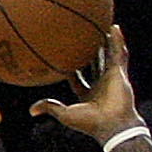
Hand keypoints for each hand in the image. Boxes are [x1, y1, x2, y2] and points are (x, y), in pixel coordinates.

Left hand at [31, 27, 141, 144]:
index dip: (70, 68)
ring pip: (108, 56)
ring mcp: (111, 78)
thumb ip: (50, 107)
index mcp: (87, 94)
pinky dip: (117, 41)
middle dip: (89, 52)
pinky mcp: (120, 72)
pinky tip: (114, 27)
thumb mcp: (65, 114)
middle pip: (94, 64)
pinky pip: (119, 53)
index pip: (77, 77)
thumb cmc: (89, 123)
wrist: (112, 125)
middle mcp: (100, 85)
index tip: (62, 56)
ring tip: (101, 27)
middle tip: (82, 37)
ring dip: (105, 42)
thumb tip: (31, 110)